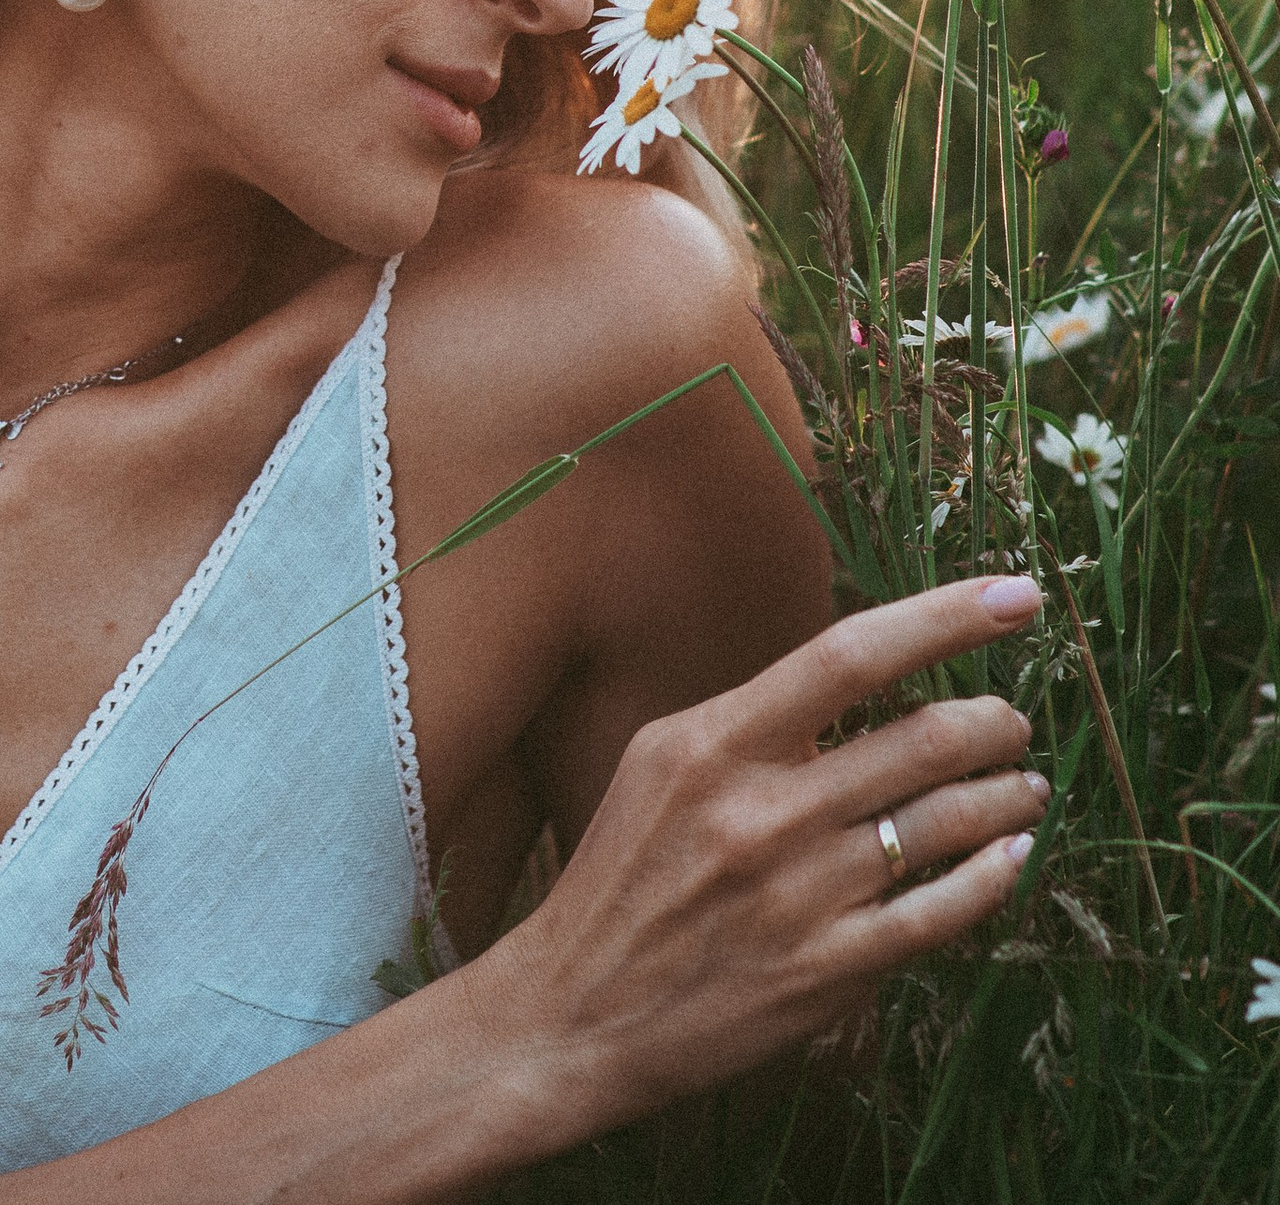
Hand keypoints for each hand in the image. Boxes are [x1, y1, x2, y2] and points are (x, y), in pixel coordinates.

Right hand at [483, 575, 1047, 1127]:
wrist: (576, 1007)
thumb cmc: (623, 873)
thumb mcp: (660, 765)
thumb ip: (752, 724)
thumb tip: (859, 682)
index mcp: (711, 743)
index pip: (847, 656)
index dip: (942, 619)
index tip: (1012, 593)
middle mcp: (761, 811)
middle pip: (921, 738)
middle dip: (993, 720)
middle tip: (1012, 720)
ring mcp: (800, 894)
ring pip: (948, 824)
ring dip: (1006, 795)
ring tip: (1024, 785)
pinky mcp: (829, 972)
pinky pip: (942, 914)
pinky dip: (993, 877)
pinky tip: (1012, 857)